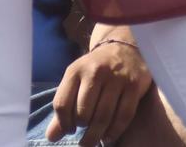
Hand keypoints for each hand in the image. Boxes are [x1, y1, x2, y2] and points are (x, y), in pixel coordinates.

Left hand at [45, 30, 150, 144]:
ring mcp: (116, 78)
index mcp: (75, 71)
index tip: (70, 130)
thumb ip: (64, 108)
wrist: (124, 48)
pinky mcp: (134, 85)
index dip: (63, 124)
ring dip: (97, 135)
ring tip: (94, 141)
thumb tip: (51, 137)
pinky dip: (115, 131)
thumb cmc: (95, 70)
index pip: (62, 104)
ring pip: (103, 117)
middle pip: (83, 113)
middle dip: (83, 130)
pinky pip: (124, 116)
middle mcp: (95, 72)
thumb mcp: (76, 81)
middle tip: (85, 136)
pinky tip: (109, 136)